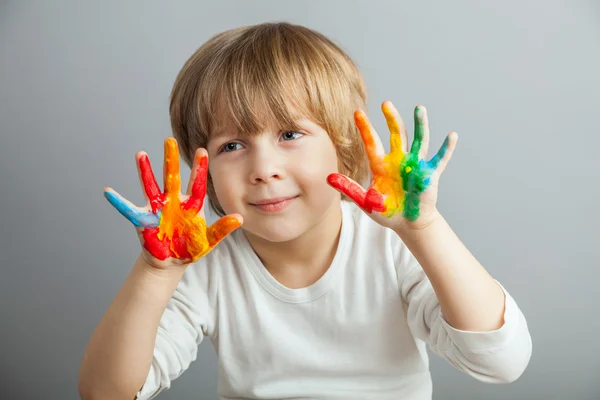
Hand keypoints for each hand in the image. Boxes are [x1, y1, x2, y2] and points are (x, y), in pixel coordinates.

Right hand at [104, 138, 242, 268]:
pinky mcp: (143, 219)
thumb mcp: (208, 240)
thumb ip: (222, 229)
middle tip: (169, 139)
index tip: (202, 150)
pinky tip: (108, 192)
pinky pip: (129, 209)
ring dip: (144, 171)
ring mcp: (157, 208)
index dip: (199, 168)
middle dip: (170, 159)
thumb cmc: (190, 248)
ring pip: (150, 186)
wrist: (171, 261)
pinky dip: (118, 202)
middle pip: (172, 177)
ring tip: (140, 154)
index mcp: (191, 205)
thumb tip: (240, 218)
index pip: (197, 184)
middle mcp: (174, 202)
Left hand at [328, 101, 456, 231]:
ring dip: (420, 125)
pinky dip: (446, 148)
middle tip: (386, 104)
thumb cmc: (387, 212)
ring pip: (419, 140)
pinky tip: (452, 136)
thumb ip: (348, 188)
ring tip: (420, 109)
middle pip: (396, 134)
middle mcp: (399, 160)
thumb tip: (328, 177)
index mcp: (381, 165)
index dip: (365, 128)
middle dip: (391, 119)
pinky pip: (440, 159)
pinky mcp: (430, 174)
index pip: (372, 142)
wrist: (407, 224)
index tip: (357, 112)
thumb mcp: (365, 200)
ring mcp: (415, 165)